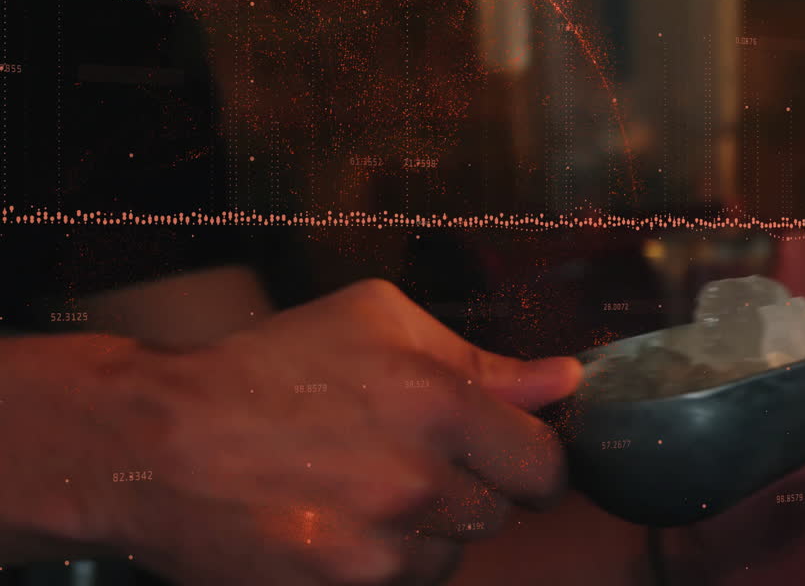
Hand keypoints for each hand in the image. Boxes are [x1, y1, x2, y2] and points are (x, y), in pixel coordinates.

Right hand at [61, 279, 581, 584]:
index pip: (544, 464)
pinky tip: (340, 523)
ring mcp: (378, 549)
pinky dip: (384, 563)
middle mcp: (418, 483)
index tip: (512, 454)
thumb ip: (484, 359)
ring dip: (426, 529)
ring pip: (450, 555)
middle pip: (498, 514)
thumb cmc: (271, 366)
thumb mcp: (378, 323)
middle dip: (471, 489)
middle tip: (415, 462)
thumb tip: (565, 379)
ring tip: (363, 490)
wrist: (159, 441)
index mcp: (439, 404)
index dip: (532, 460)